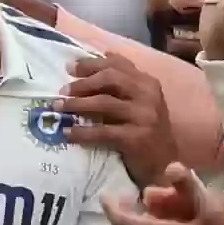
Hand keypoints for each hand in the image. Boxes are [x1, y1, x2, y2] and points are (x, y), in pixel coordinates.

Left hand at [59, 54, 178, 182]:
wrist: (165, 163)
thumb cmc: (147, 130)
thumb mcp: (140, 101)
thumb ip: (122, 82)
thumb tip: (92, 61)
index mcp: (147, 82)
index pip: (117, 64)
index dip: (90, 64)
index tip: (69, 67)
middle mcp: (147, 95)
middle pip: (110, 78)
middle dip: (83, 83)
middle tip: (62, 91)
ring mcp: (143, 116)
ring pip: (104, 103)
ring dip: (77, 104)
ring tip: (58, 108)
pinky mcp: (136, 138)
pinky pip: (103, 132)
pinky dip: (82, 132)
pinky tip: (68, 132)